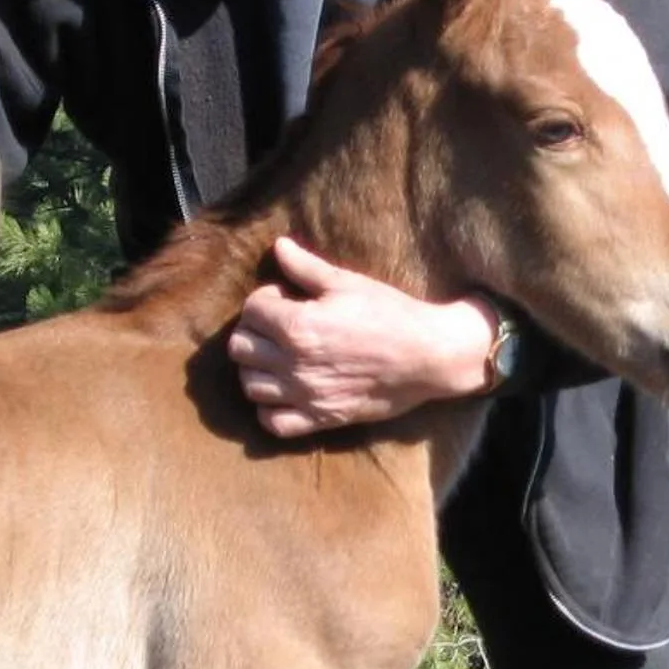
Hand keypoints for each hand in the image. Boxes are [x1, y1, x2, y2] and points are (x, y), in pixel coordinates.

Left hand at [228, 237, 500, 438]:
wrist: (428, 356)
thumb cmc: (391, 314)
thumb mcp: (348, 283)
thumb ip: (307, 267)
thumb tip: (279, 246)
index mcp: (298, 326)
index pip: (251, 310)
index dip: (264, 299)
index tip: (285, 297)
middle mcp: (294, 363)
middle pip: (240, 349)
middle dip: (253, 332)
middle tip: (276, 327)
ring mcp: (305, 395)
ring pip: (249, 386)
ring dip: (256, 369)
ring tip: (278, 358)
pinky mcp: (320, 419)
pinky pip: (273, 423)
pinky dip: (269, 410)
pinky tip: (283, 393)